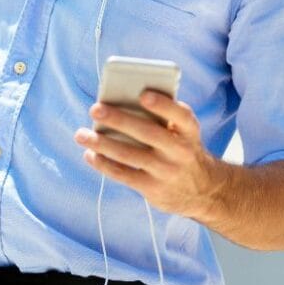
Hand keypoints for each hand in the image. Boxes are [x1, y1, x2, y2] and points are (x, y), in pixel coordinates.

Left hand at [73, 92, 224, 219]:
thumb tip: (122, 102)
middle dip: (118, 120)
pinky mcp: (153, 189)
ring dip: (102, 143)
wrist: (203, 189)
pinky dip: (104, 164)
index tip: (143, 94)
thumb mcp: (184, 132)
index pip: (180, 115)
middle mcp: (180, 151)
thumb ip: (163, 117)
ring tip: (81, 134)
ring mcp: (166, 171)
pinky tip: (90, 154)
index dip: (163, 105)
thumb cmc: (182, 148)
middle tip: (95, 109)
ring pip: (129, 154)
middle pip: (147, 132)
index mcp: (189, 130)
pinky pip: (123, 174)